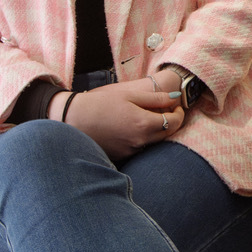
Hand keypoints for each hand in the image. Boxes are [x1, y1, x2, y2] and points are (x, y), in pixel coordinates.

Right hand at [56, 78, 184, 161]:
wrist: (72, 119)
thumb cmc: (100, 103)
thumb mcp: (129, 95)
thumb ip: (155, 98)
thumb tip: (175, 99)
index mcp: (143, 124)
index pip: (174, 123)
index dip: (179, 114)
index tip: (176, 106)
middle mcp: (139, 142)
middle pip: (167, 134)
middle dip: (171, 122)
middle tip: (167, 110)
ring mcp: (129, 151)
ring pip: (153, 142)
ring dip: (156, 131)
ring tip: (147, 117)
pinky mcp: (120, 156)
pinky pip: (139, 148)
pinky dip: (142, 138)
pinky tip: (131, 128)